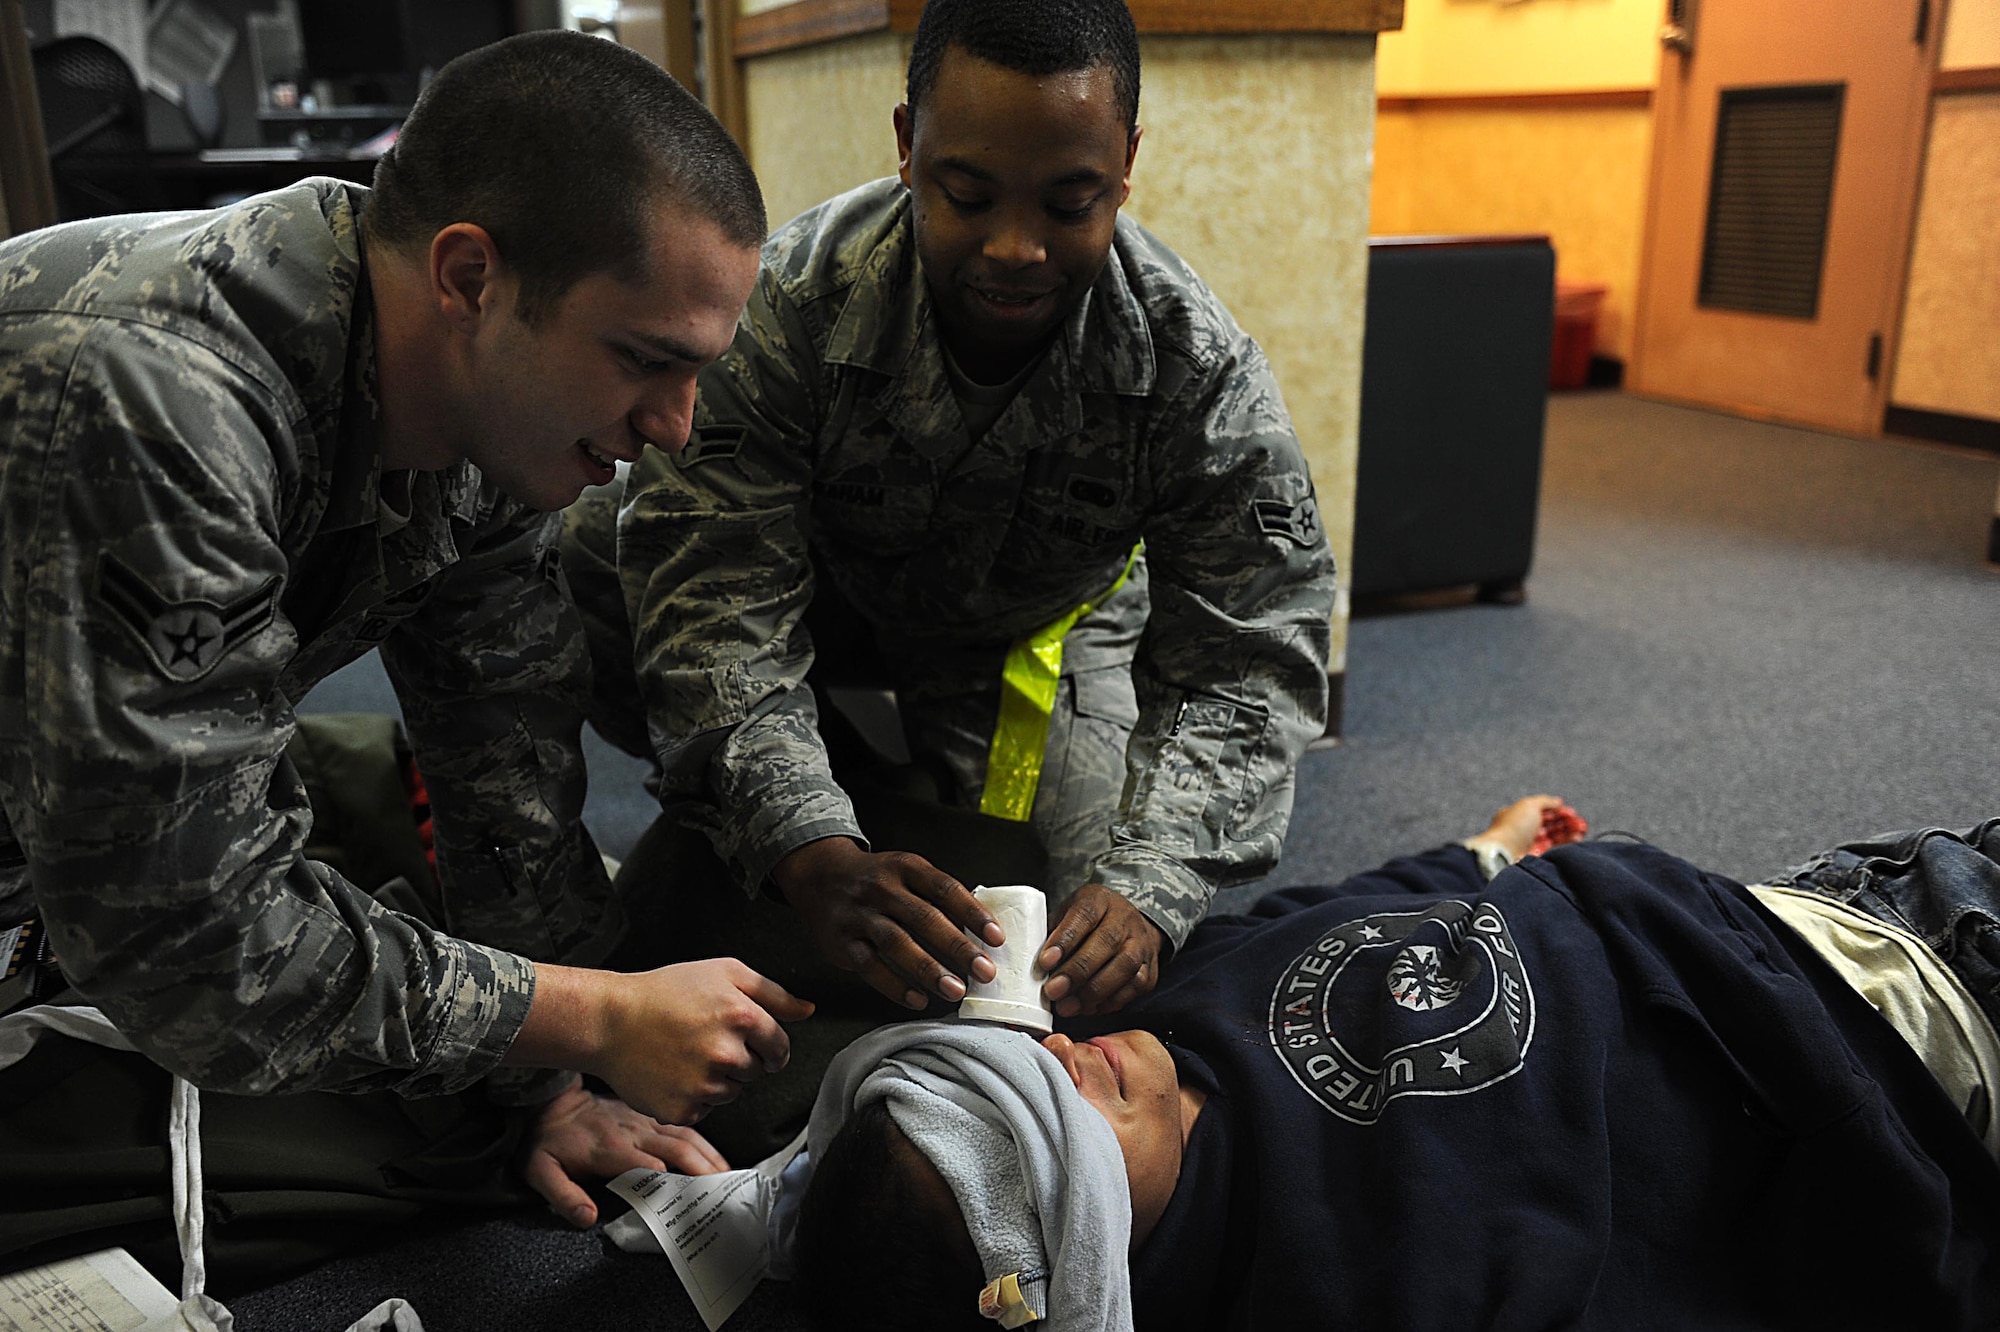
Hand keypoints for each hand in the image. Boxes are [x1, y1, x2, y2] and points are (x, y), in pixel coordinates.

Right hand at [507, 958, 814, 1126]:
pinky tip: (672, 1073)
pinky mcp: (683, 1110)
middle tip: (704, 1039)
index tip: (754, 1043)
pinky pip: (704, 1110)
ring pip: (732, 1092)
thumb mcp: (724, 973)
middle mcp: (726, 1053)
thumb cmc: (666, 992)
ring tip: (685, 1054)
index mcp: (741, 1016)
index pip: (780, 1047)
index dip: (769, 1045)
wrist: (610, 1020)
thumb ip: (773, 993)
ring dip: (717, 1079)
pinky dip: (692, 1097)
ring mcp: (703, 1085)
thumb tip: (807, 1010)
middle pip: (756, 1071)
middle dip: (739, 1058)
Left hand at [523, 1083, 729, 1227]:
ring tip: (731, 1179)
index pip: (643, 1163)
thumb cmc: (548, 1144)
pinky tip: (720, 1161)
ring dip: (710, 1158)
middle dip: (702, 1170)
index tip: (686, 1199)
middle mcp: (633, 1131)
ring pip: (686, 1137)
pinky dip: (706, 1145)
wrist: (552, 1104)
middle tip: (723, 1193)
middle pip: (676, 1148)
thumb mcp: (541, 1173)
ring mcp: (645, 1122)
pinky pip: (685, 1129)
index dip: (666, 1179)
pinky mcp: (652, 1118)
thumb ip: (563, 1197)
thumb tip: (588, 1219)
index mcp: (607, 1147)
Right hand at [772, 837, 1001, 1008]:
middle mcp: (880, 888)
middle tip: (985, 971)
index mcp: (904, 867)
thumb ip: (937, 895)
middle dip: (958, 947)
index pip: (945, 888)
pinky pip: (870, 966)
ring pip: (897, 943)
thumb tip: (981, 929)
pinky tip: (918, 999)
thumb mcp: (906, 872)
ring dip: (929, 969)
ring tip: (956, 990)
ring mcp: (858, 915)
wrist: (821, 876)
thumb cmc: (877, 879)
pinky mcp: (841, 942)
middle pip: (924, 918)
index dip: (973, 913)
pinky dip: (895, 985)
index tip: (997, 937)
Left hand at [1038, 884, 1164, 1017]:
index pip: (1084, 916)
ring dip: (1093, 991)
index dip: (1065, 940)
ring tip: (1068, 1006)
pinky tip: (1089, 1008)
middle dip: (1077, 971)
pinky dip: (1110, 1002)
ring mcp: (1142, 944)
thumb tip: (1029, 962)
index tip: (1045, 962)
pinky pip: (1134, 987)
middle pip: (1106, 943)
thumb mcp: (1068, 913)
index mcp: (1100, 900)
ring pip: (1124, 968)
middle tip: (1053, 991)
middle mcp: (1126, 919)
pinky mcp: (1150, 970)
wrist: (1131, 925)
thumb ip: (1053, 933)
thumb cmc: (1089, 922)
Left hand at [1471, 795, 1588, 860]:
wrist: (1504, 854)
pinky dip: (1567, 842)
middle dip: (1567, 822)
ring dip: (1570, 831)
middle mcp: (1524, 831)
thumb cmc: (1513, 828)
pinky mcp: (1536, 857)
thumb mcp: (1529, 804)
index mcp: (1518, 816)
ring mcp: (1530, 845)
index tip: (1570, 812)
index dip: (1558, 811)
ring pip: (1554, 837)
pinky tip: (1576, 837)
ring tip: (1581, 829)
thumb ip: (1545, 801)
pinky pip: (1555, 848)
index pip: (1542, 812)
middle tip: (1579, 822)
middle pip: (1550, 825)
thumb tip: (1558, 802)